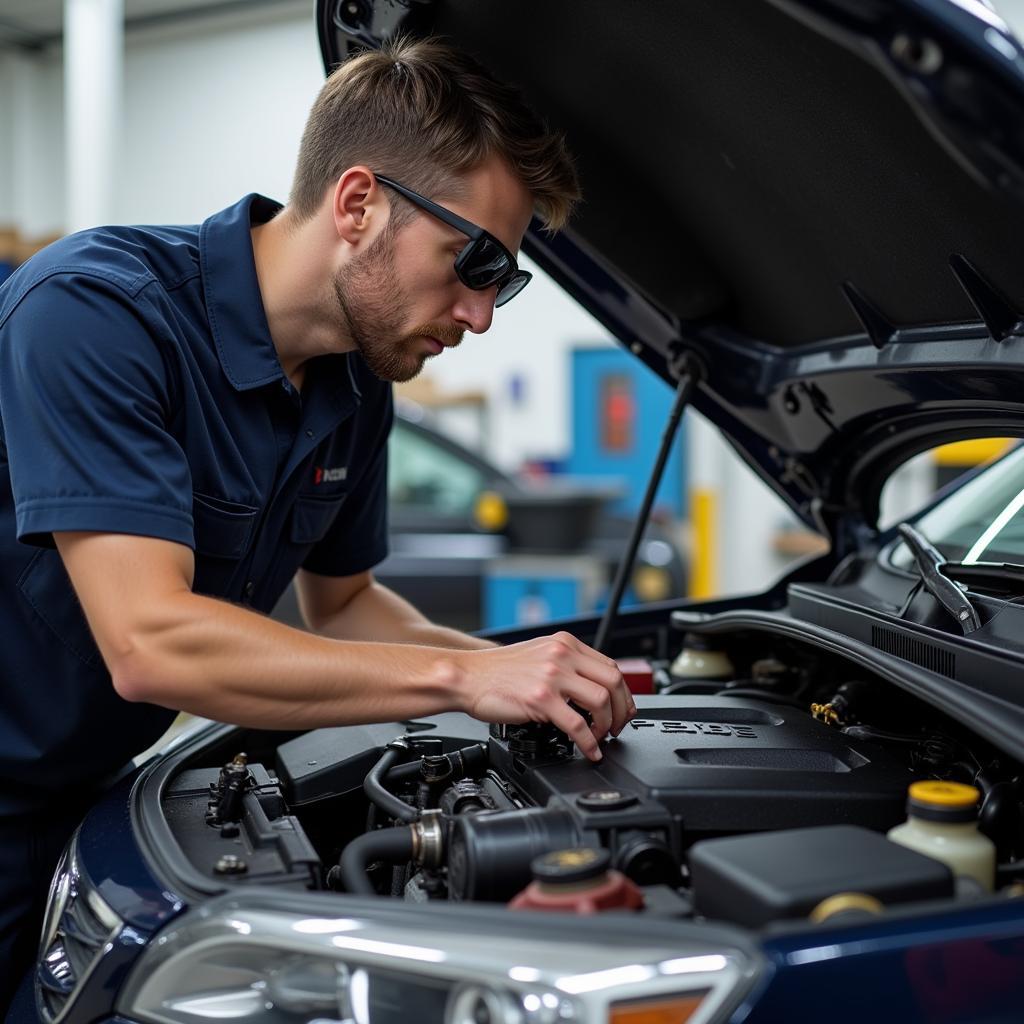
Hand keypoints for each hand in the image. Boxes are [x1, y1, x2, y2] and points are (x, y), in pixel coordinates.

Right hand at [455, 631, 636, 760]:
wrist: (466, 676)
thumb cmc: (496, 671)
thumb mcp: (538, 655)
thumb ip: (565, 665)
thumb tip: (591, 689)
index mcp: (564, 643)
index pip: (610, 666)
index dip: (622, 693)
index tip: (621, 709)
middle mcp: (562, 655)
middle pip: (613, 682)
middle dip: (621, 710)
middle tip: (617, 727)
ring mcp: (552, 676)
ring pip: (601, 702)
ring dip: (607, 726)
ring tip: (599, 738)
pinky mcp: (541, 699)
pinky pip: (577, 725)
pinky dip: (589, 743)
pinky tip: (589, 750)